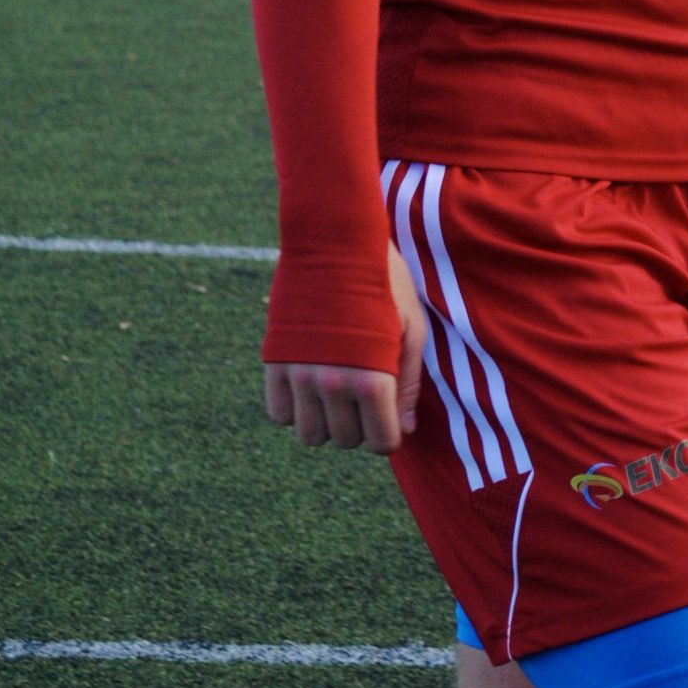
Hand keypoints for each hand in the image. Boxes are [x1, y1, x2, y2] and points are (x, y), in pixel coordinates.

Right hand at [263, 246, 427, 450]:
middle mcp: (334, 384)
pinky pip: (279, 415)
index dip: (388, 433)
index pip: (380, 442)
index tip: (388, 417)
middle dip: (360, 426)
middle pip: (346, 440)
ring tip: (336, 393)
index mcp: (373, 379)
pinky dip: (294, 409)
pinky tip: (310, 385)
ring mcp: (300, 375)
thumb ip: (408, 384)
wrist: (334, 244)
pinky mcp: (274, 363)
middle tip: (364, 396)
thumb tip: (406, 429)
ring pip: (310, 436)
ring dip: (326, 423)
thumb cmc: (385, 285)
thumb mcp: (412, 330)